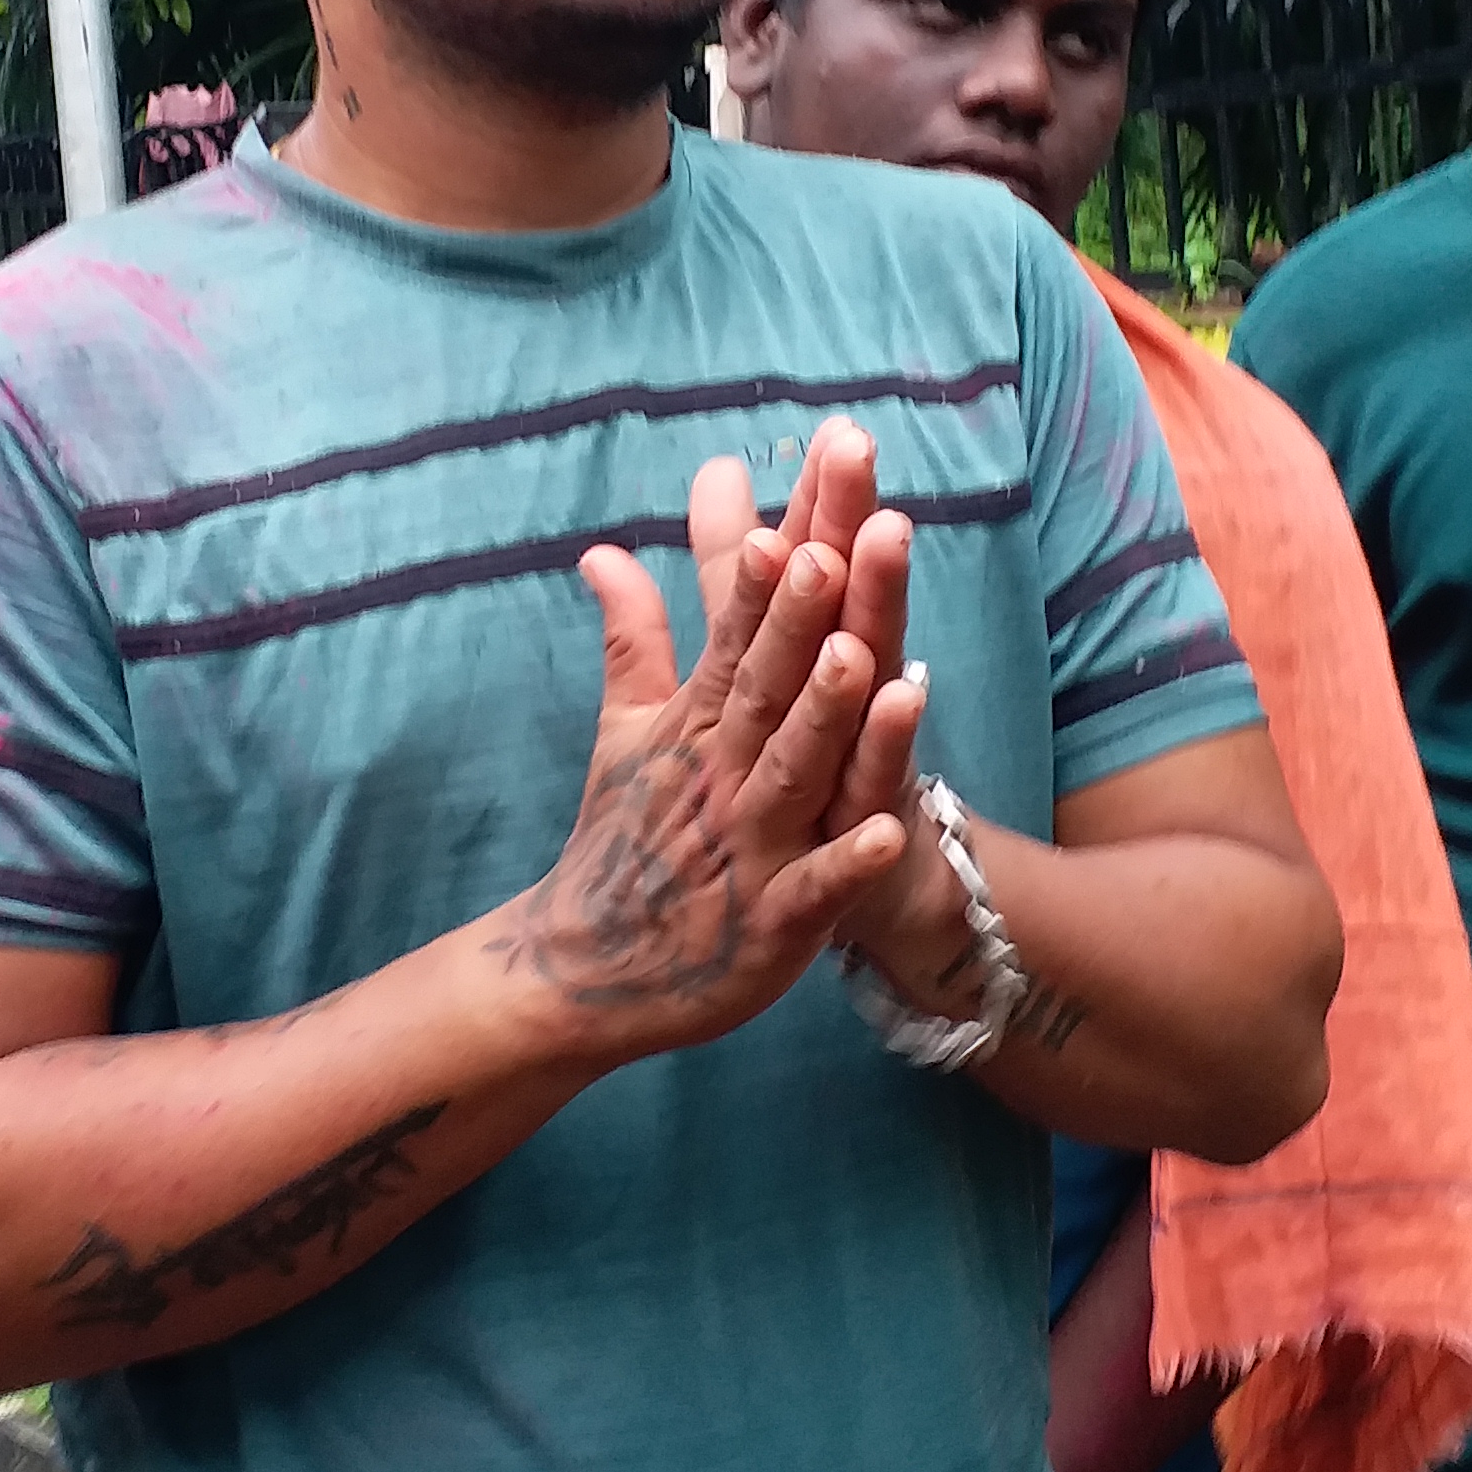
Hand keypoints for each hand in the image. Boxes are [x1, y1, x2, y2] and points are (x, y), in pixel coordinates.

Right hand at [487, 440, 926, 1065]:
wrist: (583, 969)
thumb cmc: (621, 840)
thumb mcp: (626, 730)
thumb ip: (633, 636)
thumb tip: (604, 549)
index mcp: (697, 723)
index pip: (738, 632)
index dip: (769, 572)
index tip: (792, 502)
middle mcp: (722, 773)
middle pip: (765, 686)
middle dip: (798, 619)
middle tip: (829, 549)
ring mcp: (748, 848)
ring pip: (793, 774)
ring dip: (824, 719)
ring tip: (864, 659)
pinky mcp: (771, 925)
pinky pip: (815, 891)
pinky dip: (846, 865)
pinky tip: (889, 833)